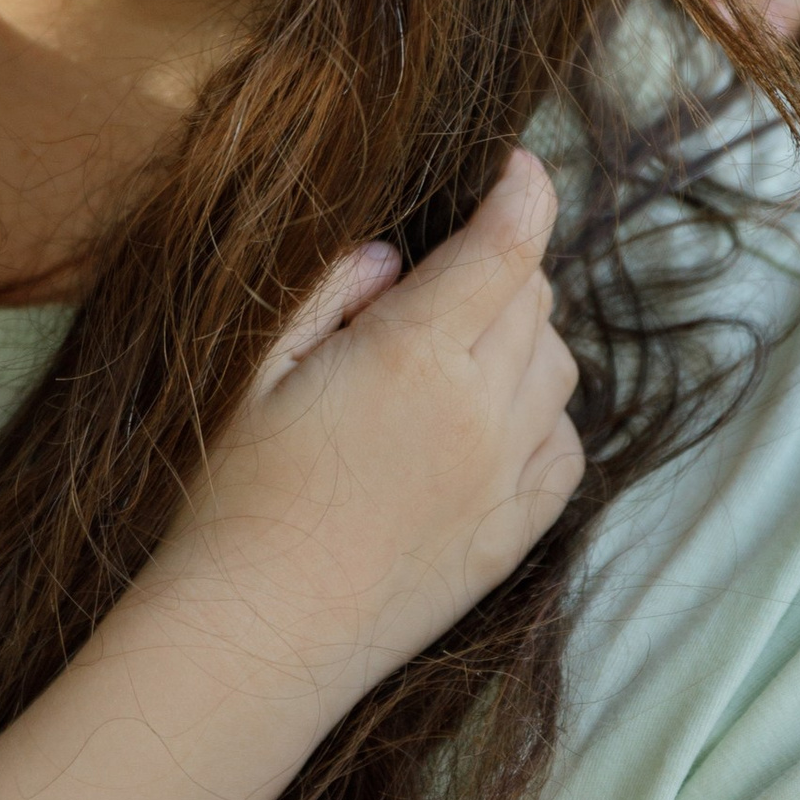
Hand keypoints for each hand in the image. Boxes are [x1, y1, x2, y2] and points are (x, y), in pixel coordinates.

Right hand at [144, 149, 582, 738]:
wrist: (257, 633)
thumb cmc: (235, 496)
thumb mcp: (257, 371)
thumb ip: (331, 296)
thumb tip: (391, 255)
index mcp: (414, 353)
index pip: (506, 247)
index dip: (524, 192)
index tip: (517, 166)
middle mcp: (480, 409)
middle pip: (535, 299)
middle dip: (506, 262)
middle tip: (452, 267)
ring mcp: (504, 477)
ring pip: (559, 369)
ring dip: (528, 336)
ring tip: (464, 346)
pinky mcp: (511, 537)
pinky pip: (565, 451)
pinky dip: (545, 416)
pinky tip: (494, 420)